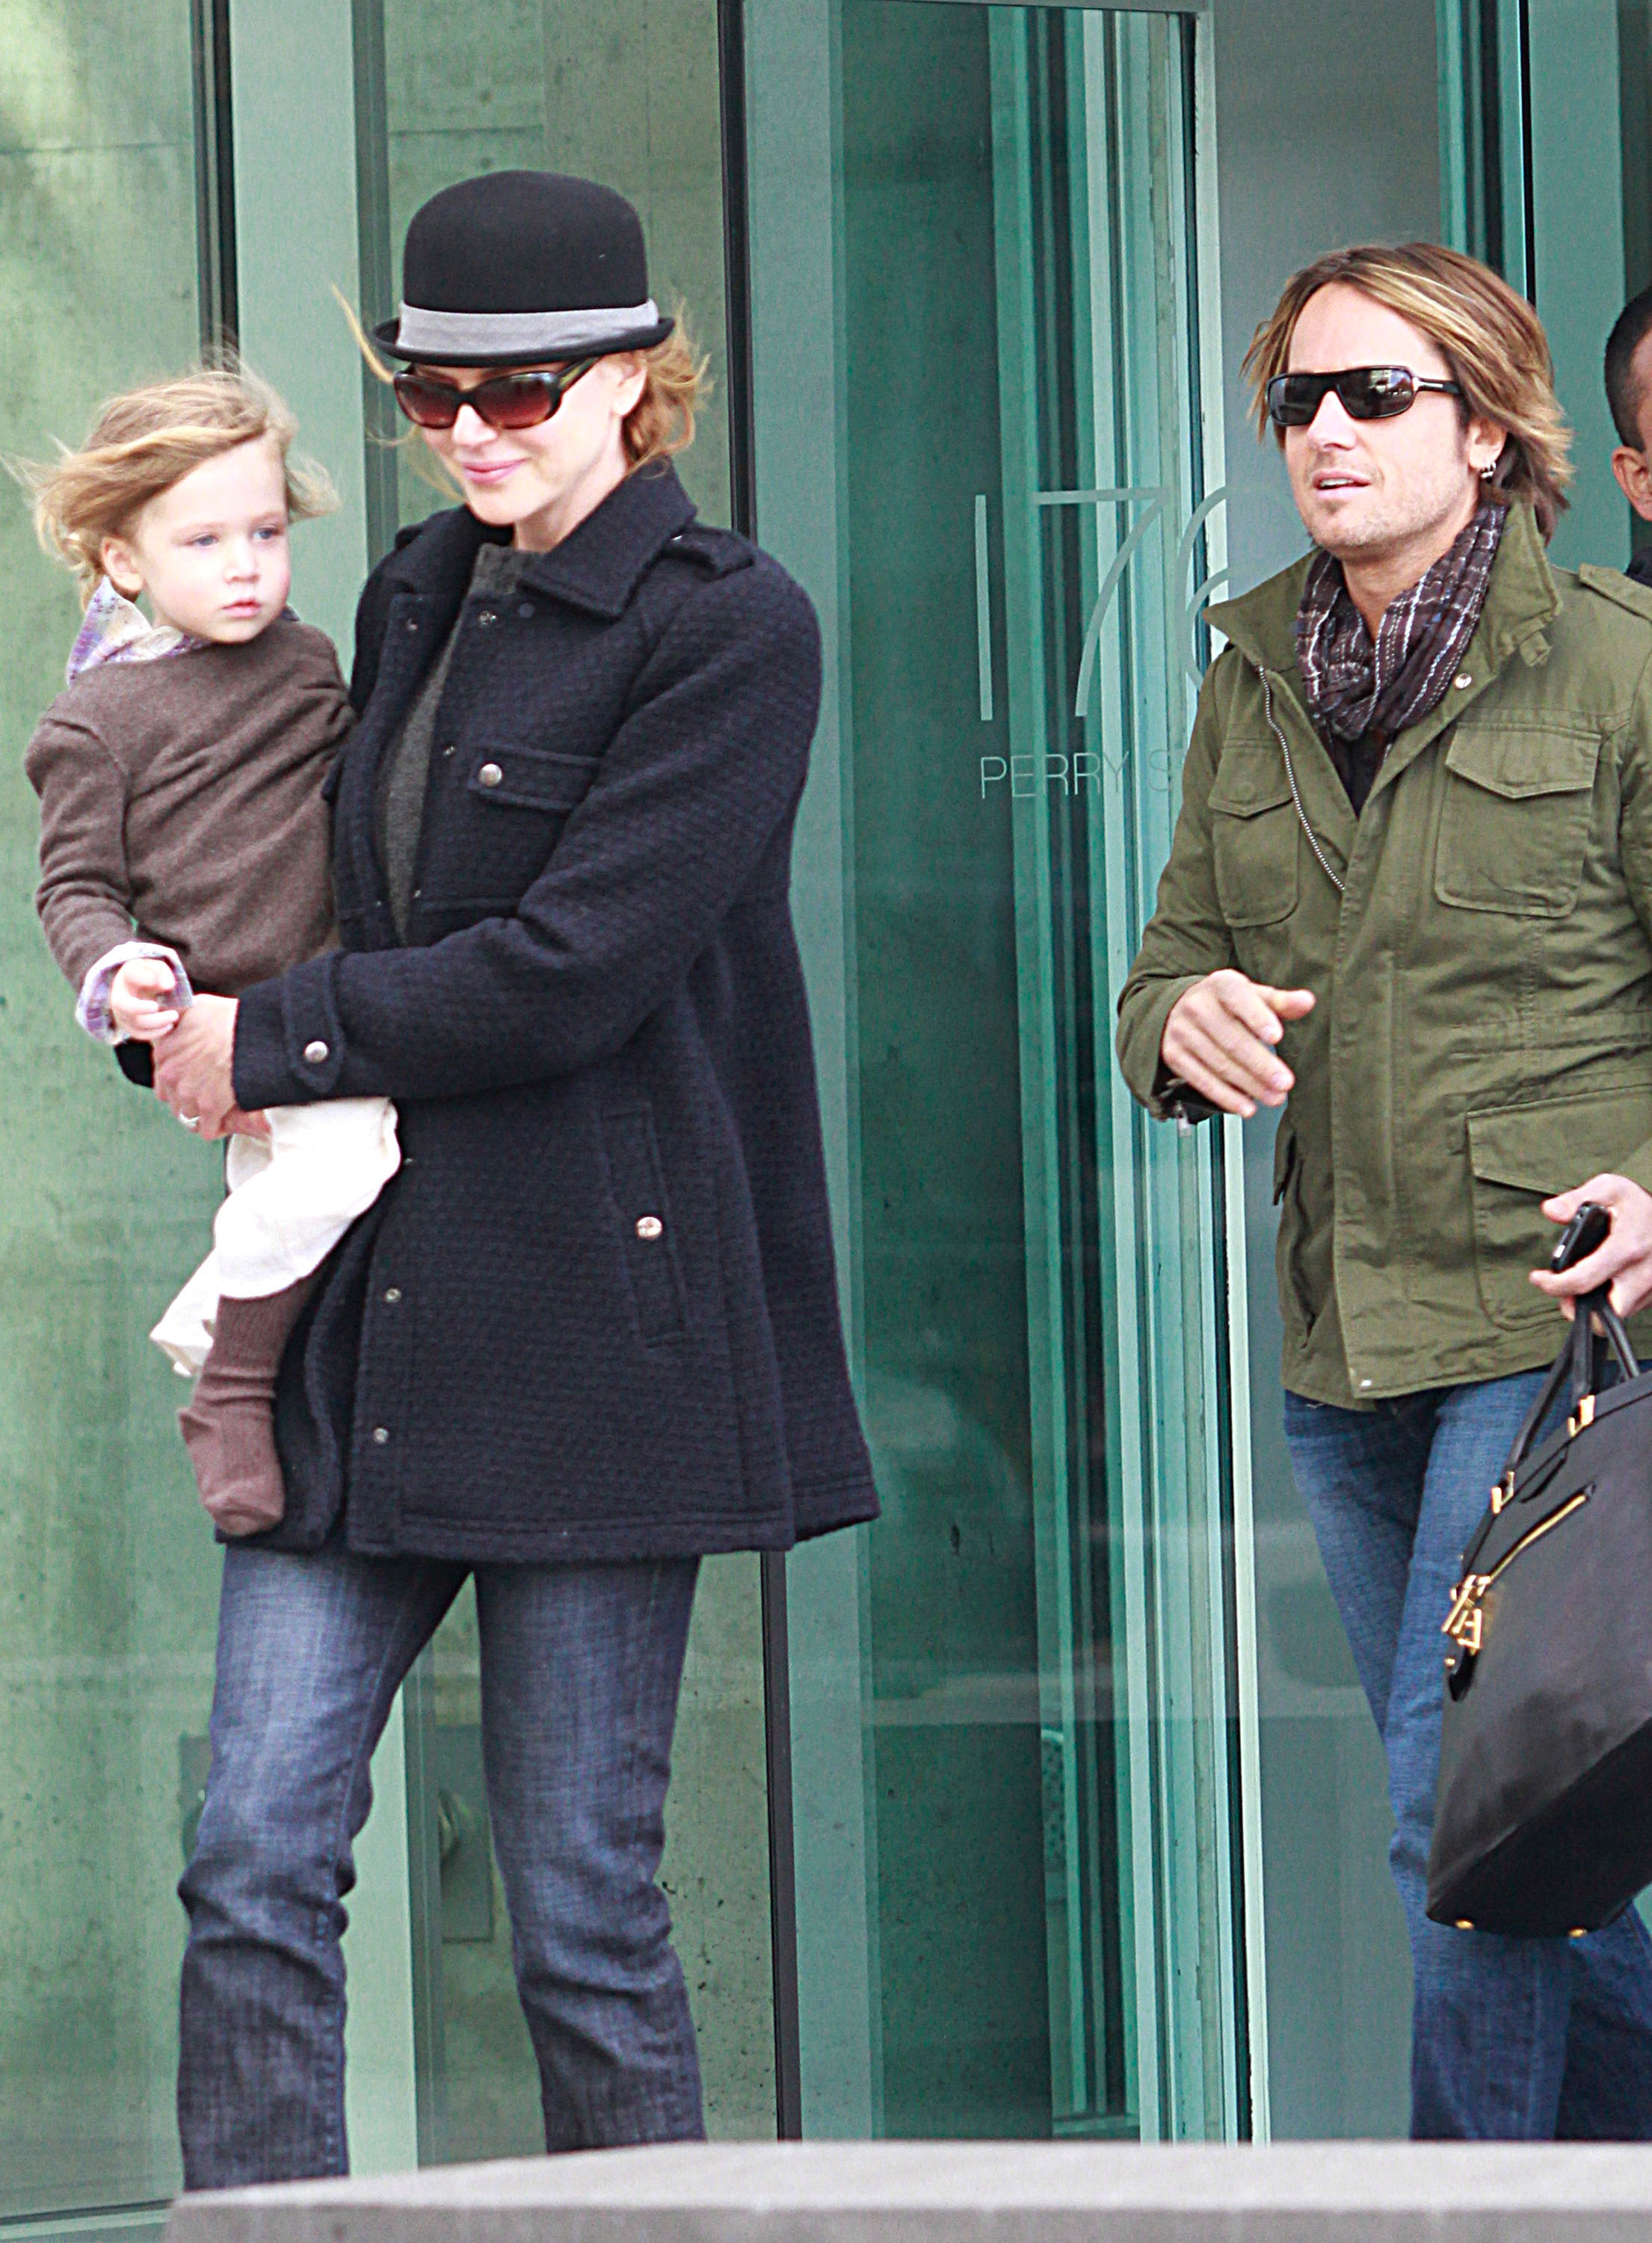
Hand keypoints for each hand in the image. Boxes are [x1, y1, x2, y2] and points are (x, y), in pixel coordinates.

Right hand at [111, 957, 181, 1042]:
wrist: (146, 990)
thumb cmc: (153, 976)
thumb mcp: (158, 969)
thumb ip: (163, 973)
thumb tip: (168, 985)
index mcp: (127, 975)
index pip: (131, 973)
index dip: (144, 977)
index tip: (167, 984)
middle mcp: (120, 994)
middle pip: (124, 1005)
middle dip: (141, 1008)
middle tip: (159, 1007)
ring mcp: (121, 1012)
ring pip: (134, 1022)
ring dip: (156, 1022)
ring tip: (174, 1016)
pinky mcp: (128, 1025)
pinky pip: (138, 1033)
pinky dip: (155, 1032)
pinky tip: (169, 1026)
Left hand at [152, 994, 243, 1139]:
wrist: (252, 1033)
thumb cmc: (229, 1017)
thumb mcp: (195, 1006)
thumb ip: (180, 1015)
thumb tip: (176, 1013)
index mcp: (164, 1052)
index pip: (163, 1079)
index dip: (181, 1081)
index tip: (197, 1080)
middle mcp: (171, 1075)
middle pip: (174, 1101)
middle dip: (189, 1101)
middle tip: (209, 1096)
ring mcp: (189, 1093)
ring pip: (189, 1117)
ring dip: (203, 1116)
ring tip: (220, 1111)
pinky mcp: (210, 1107)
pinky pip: (208, 1130)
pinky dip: (218, 1128)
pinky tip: (227, 1121)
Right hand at [1161, 970, 1315, 1117]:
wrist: (1177, 1008)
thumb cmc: (1225, 1004)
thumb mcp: (1252, 995)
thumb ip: (1280, 1001)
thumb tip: (1306, 1002)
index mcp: (1220, 985)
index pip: (1239, 998)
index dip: (1257, 1018)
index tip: (1277, 1037)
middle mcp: (1197, 1006)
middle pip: (1231, 1039)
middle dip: (1260, 1064)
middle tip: (1285, 1082)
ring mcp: (1182, 1032)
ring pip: (1219, 1064)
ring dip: (1249, 1085)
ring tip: (1274, 1098)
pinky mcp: (1174, 1056)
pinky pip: (1202, 1080)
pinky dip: (1226, 1097)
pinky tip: (1246, 1106)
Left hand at [1531, 1175, 1651, 1320]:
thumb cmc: (1641, 1204)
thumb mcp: (1611, 1189)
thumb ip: (1577, 1199)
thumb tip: (1550, 1210)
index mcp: (1627, 1248)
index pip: (1583, 1280)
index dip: (1554, 1285)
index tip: (1538, 1278)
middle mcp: (1643, 1274)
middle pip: (1604, 1312)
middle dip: (1578, 1307)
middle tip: (1565, 1289)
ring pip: (1617, 1314)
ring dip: (1596, 1305)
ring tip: (1582, 1283)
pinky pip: (1630, 1308)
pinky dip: (1613, 1300)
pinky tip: (1605, 1281)